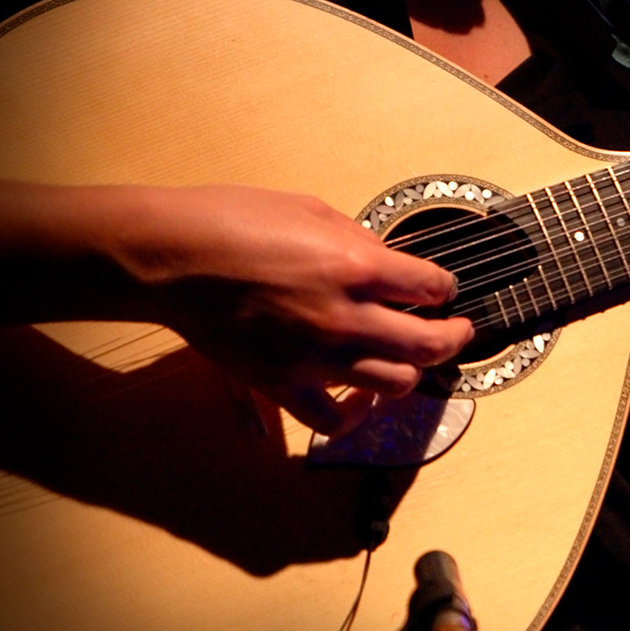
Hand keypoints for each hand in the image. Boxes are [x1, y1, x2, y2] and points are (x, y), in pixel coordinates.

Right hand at [114, 185, 473, 434]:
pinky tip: (365, 397)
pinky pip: (334, 419)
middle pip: (429, 344)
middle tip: (458, 330)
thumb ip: (362, 242)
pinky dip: (358, 413)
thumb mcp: (314, 211)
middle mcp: (344, 318)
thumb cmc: (233, 221)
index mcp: (356, 267)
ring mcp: (314, 357)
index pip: (431, 287)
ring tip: (413, 358)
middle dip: (454, 336)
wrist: (171, 257)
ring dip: (412, 370)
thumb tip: (392, 265)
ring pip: (395, 383)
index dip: (444, 287)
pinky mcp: (281, 384)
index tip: (443, 289)